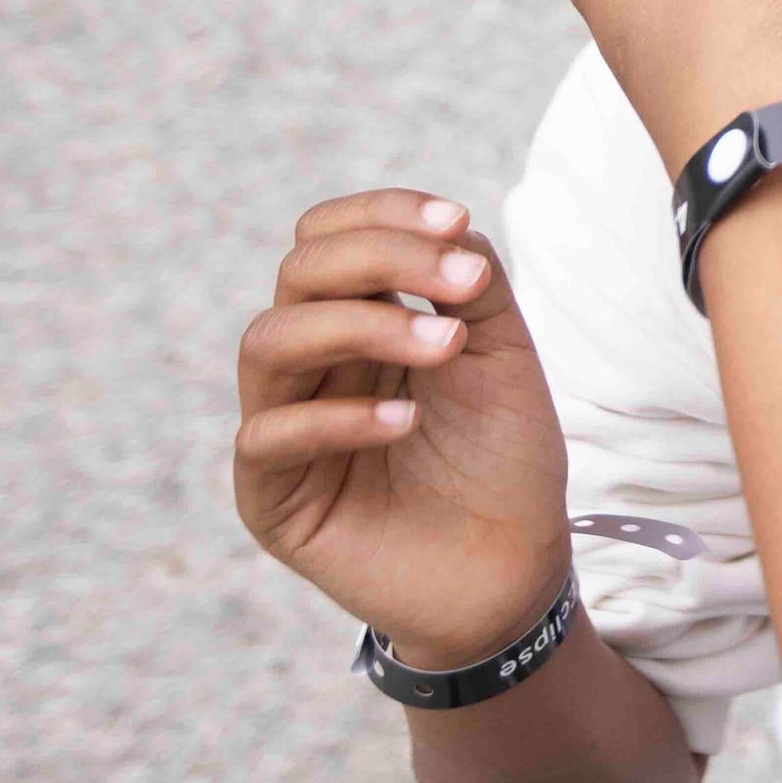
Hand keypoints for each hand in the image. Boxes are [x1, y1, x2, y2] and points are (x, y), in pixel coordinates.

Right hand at [234, 191, 569, 668]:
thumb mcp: (501, 351)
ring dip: (362, 327)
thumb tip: (445, 225)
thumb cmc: (504, 457)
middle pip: (297, 274)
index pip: (328, 237)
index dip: (382, 215)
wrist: (514, 567)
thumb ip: (470, 280)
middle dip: (381, 261)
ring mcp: (285, 426)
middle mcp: (312, 363)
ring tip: (445, 347)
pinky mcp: (272, 498)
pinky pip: (267, 436)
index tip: (457, 219)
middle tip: (462, 288)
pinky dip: (337, 418)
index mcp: (357, 318)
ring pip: (268, 342)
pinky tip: (405, 421)